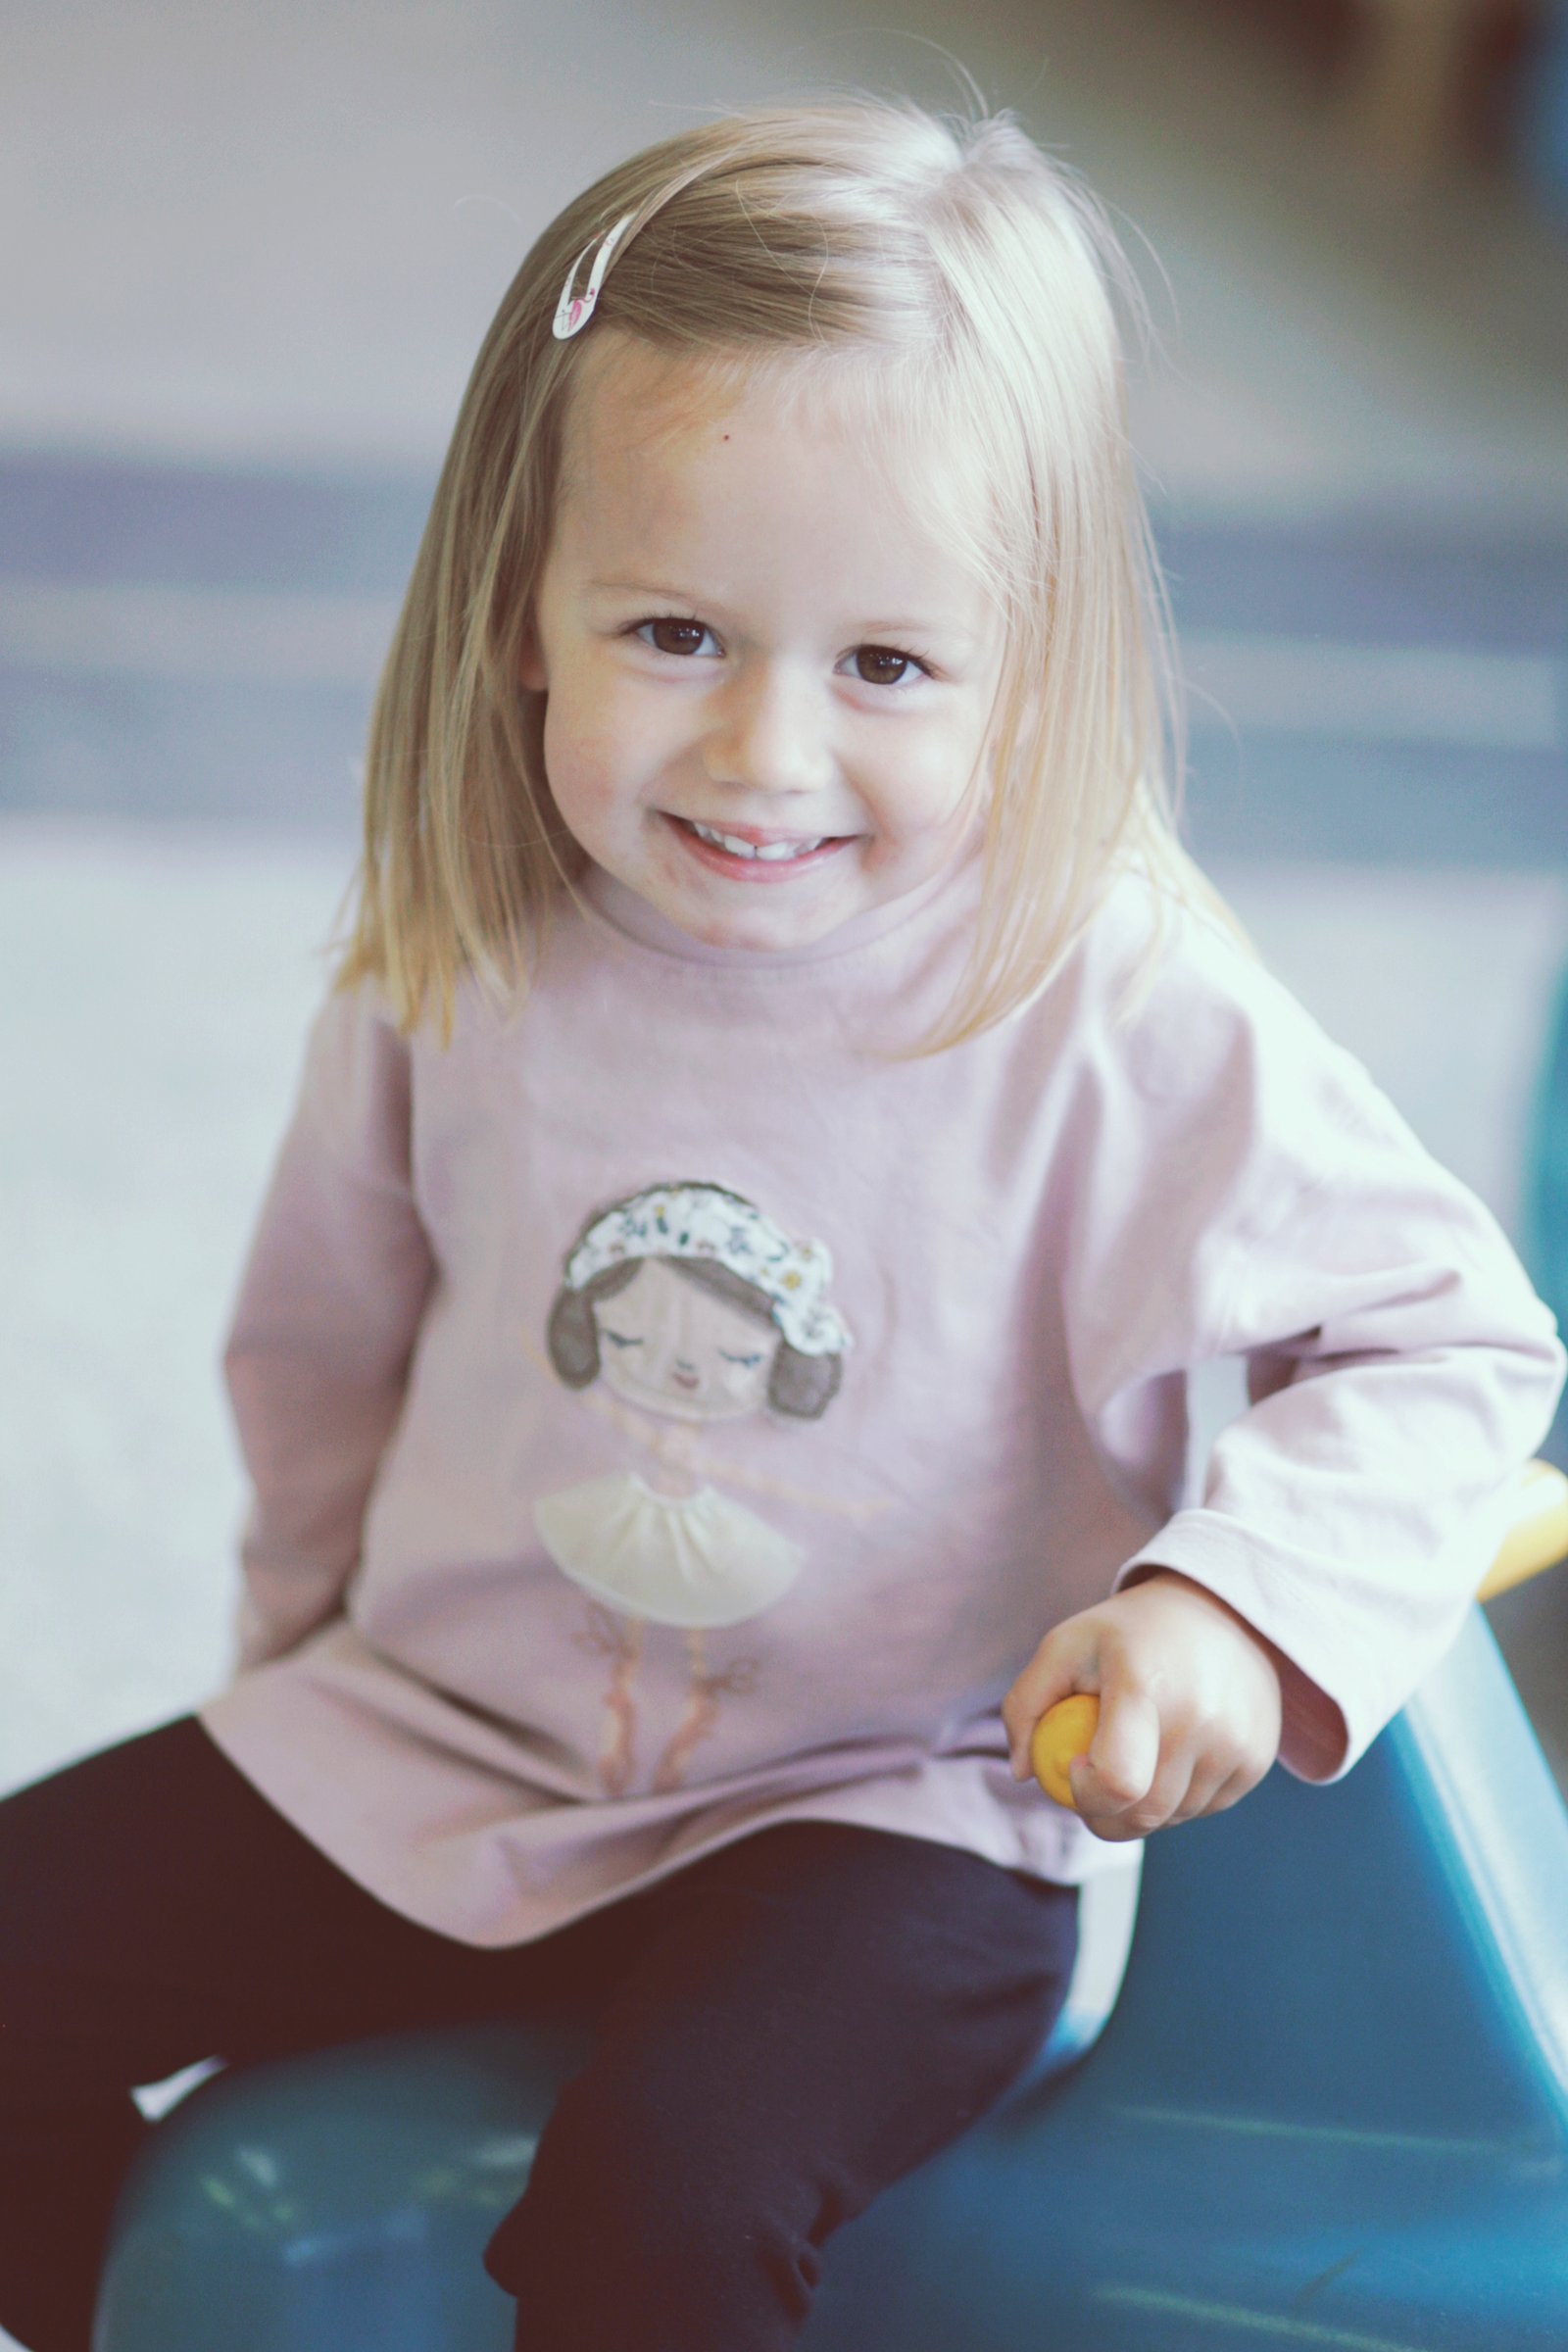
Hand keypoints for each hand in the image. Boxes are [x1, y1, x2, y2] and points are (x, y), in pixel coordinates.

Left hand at [1001, 1571, 1282, 1841]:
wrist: (1217, 1610)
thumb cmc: (1126, 1635)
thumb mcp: (1065, 1646)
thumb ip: (1026, 1705)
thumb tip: (1024, 1772)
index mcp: (1145, 1685)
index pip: (1118, 1781)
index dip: (1087, 1793)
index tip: (1075, 1766)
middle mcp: (1200, 1717)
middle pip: (1143, 1813)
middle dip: (1104, 1816)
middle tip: (1089, 1785)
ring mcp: (1236, 1742)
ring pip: (1173, 1817)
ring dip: (1143, 1808)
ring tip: (1135, 1756)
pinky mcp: (1257, 1759)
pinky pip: (1204, 1808)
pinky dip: (1179, 1798)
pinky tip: (1172, 1754)